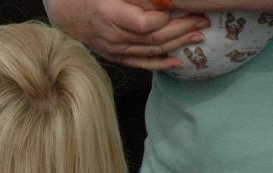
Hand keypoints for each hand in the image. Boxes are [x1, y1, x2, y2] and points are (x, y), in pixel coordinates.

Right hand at [46, 0, 208, 69]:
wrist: (69, 11)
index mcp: (109, 14)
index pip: (145, 23)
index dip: (167, 19)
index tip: (185, 8)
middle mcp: (112, 36)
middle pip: (153, 38)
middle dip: (183, 29)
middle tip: (203, 20)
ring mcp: (113, 49)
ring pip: (151, 51)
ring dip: (178, 44)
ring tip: (199, 35)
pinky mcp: (115, 56)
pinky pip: (140, 62)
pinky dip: (160, 64)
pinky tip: (178, 62)